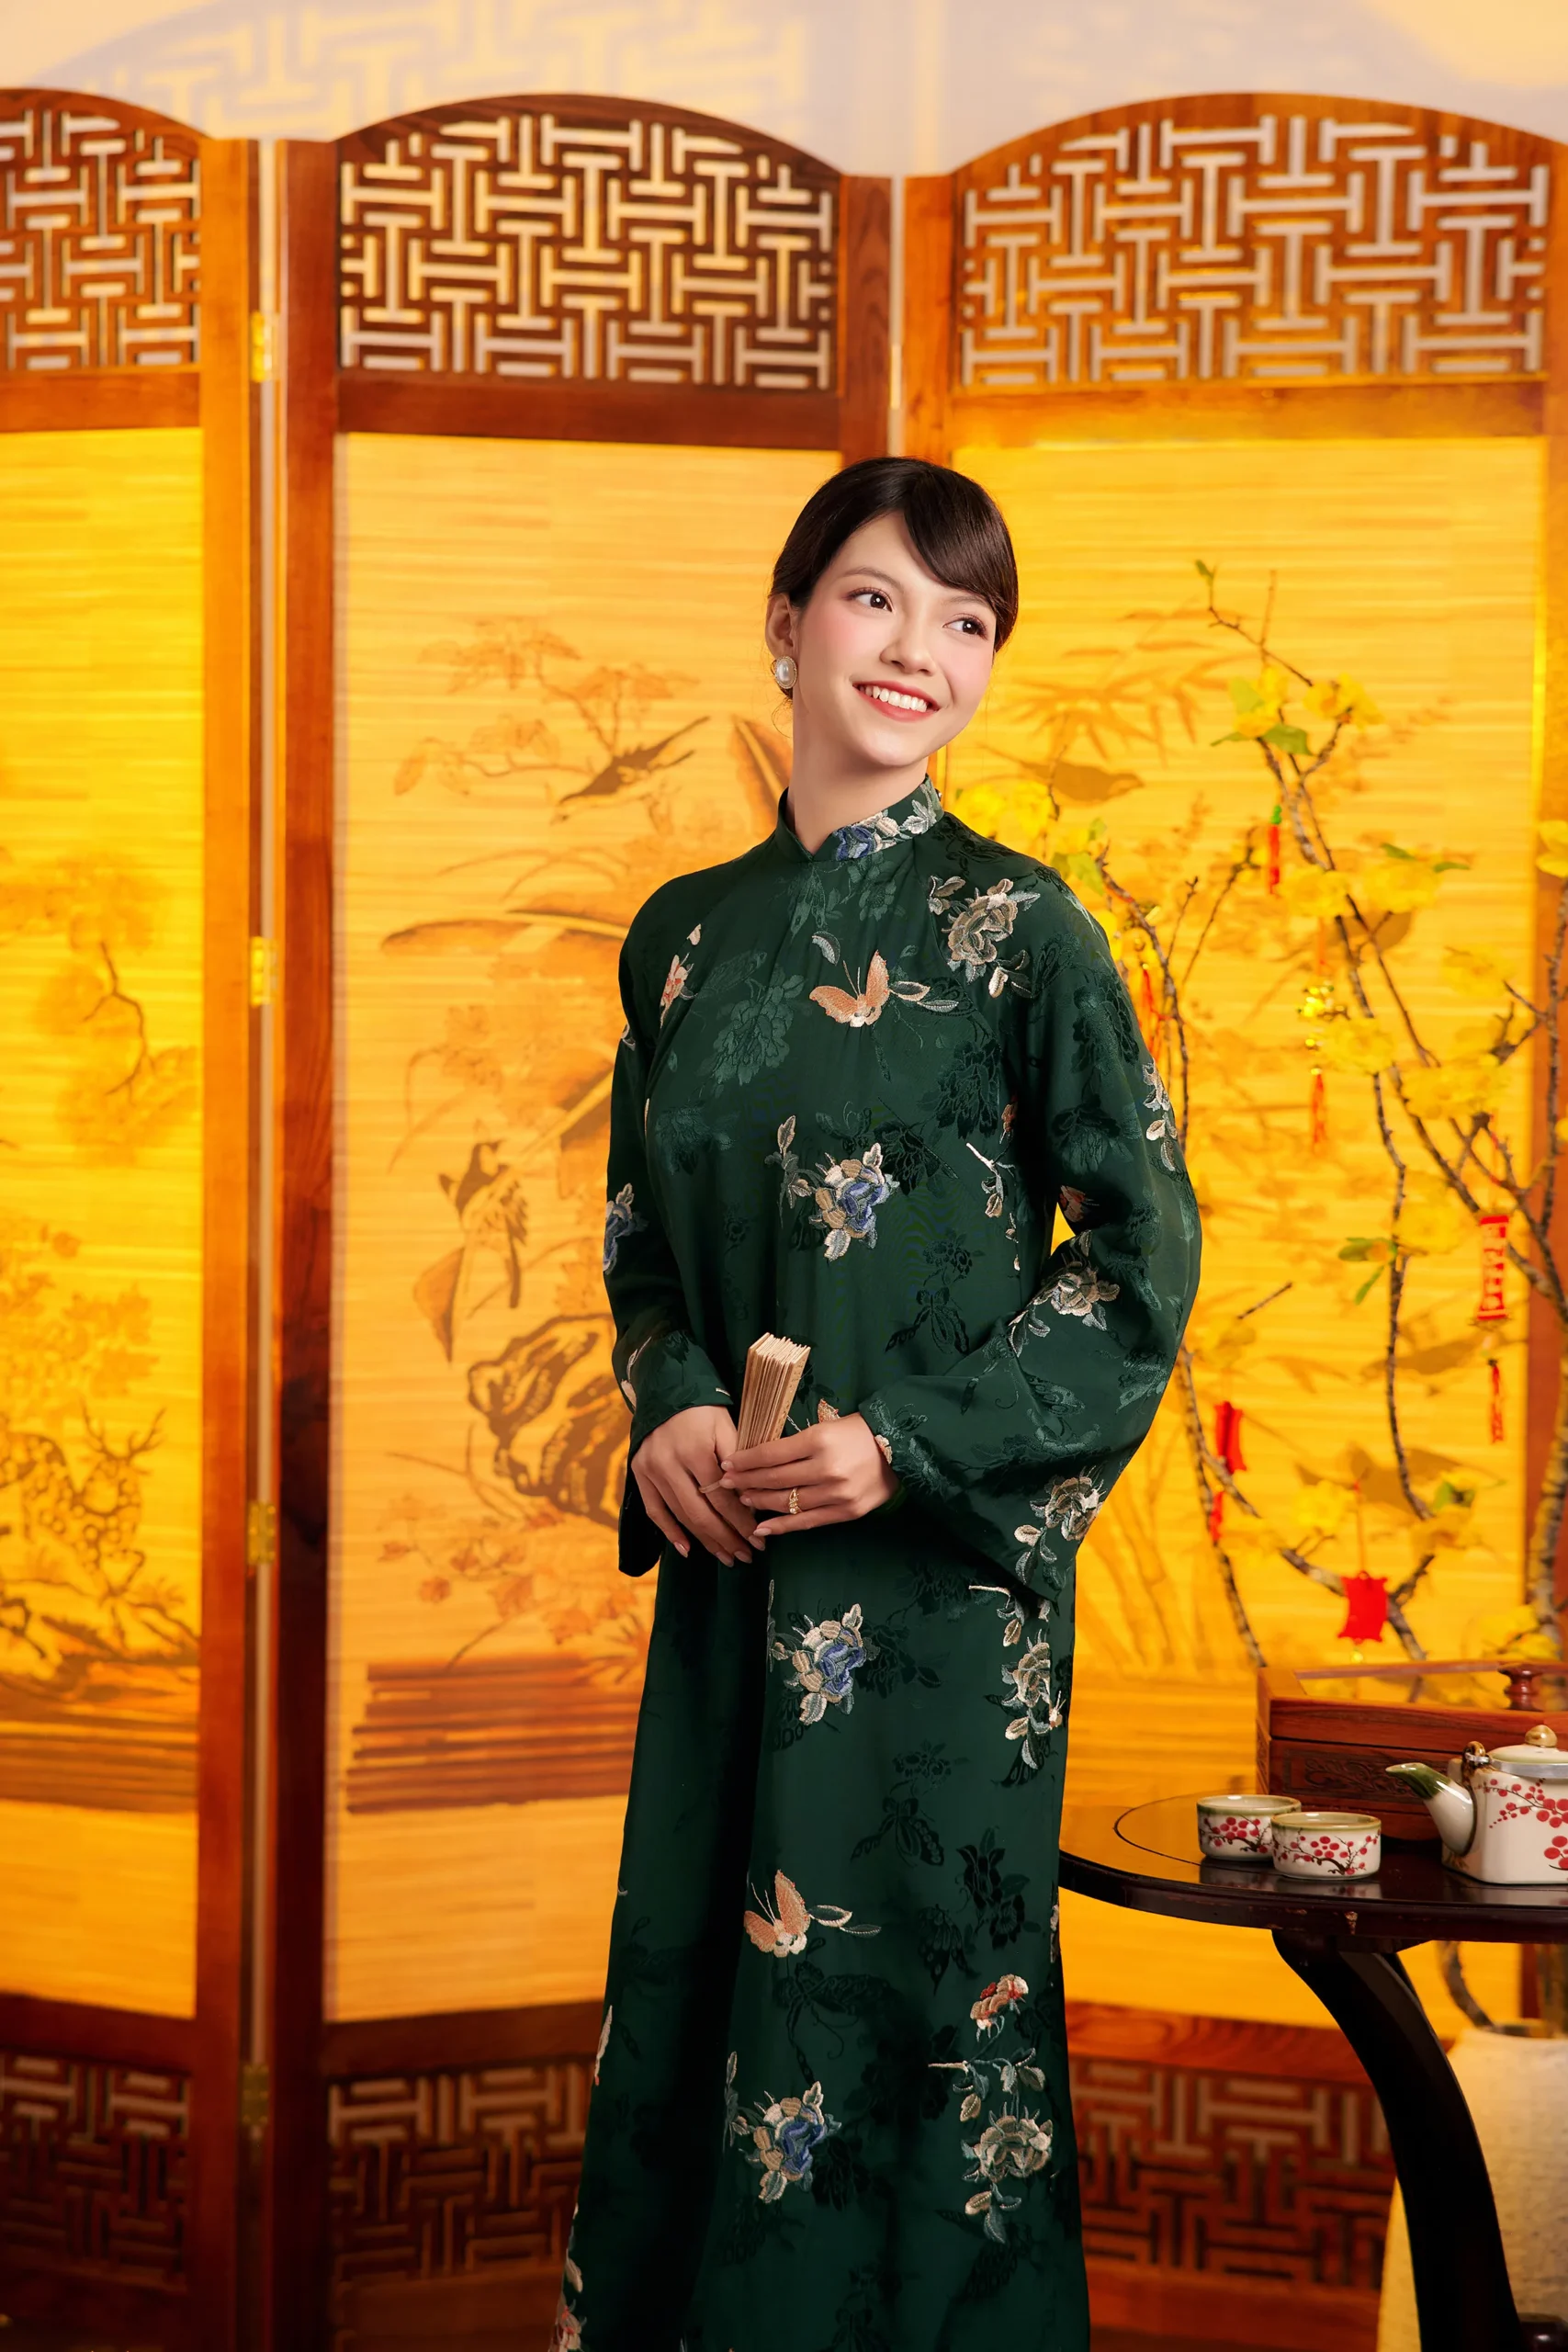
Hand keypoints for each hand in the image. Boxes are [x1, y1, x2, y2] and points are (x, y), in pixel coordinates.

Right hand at [630, 1406, 758, 1565]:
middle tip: (746, 1555)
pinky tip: (687, 1549)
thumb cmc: (705, 1410)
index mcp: (695, 1451)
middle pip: (701, 1512)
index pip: (722, 1497)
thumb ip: (738, 1463)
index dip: (741, 1521)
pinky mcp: (638, 1473)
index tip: (759, 1539)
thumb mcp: (727, 1427)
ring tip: (726, 1556)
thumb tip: (750, 1503)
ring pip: (680, 1515)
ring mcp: (651, 1470)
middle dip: (726, 1537)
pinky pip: (654, 1511)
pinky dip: (670, 1532)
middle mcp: (669, 1463)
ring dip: (704, 1540)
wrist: (667, 1392)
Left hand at [719, 1413, 898, 1536]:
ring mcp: (836, 1493)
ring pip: (787, 1502)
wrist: (899, 1448)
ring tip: (743, 1500)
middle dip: (746, 1482)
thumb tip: (759, 1459)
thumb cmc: (857, 1432)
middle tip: (725, 1484)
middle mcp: (826, 1468)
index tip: (727, 1464)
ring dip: (760, 1503)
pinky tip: (763, 1529)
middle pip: (775, 1479)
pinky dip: (782, 1526)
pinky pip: (807, 1521)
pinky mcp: (846, 1512)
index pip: (771, 1454)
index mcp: (819, 1440)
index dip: (745, 1461)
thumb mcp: (825, 1427)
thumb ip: (795, 1445)